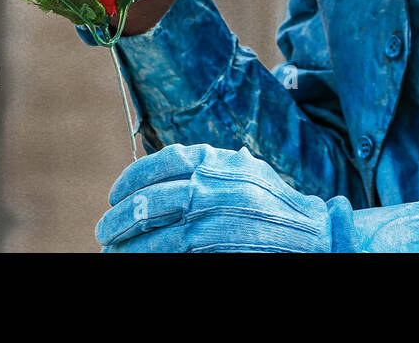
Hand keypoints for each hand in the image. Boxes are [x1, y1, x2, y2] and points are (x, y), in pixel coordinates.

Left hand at [96, 144, 356, 252]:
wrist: (313, 234)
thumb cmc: (276, 204)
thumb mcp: (244, 171)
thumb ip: (210, 167)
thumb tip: (162, 174)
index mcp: (217, 161)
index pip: (162, 163)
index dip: (132, 179)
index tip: (115, 194)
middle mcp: (213, 186)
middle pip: (150, 201)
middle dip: (120, 218)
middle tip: (105, 230)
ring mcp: (214, 219)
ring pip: (154, 233)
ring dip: (127, 244)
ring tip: (112, 250)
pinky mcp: (215, 246)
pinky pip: (171, 253)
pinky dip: (149, 256)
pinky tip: (135, 258)